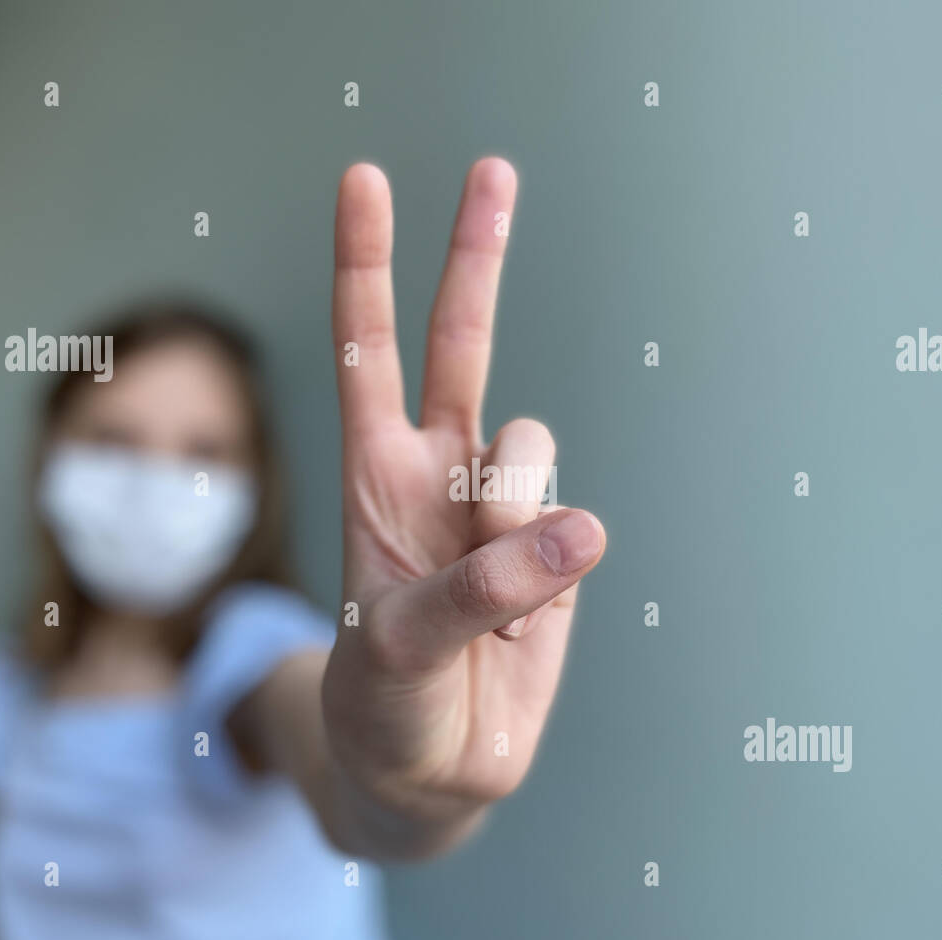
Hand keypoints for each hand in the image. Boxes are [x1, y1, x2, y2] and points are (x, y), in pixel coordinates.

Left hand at [321, 158, 605, 855]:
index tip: (363, 180)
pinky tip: (519, 625)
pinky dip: (552, 569)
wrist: (429, 770)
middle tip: (491, 168)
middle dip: (475, 257)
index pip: (368, 352)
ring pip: (532, 444)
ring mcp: (501, 512)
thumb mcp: (401, 649)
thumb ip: (480, 589)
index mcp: (374, 479)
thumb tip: (578, 528)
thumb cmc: (385, 704)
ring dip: (512, 508)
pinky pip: (573, 525)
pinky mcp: (557, 553)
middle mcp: (438, 476)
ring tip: (486, 601)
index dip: (365, 267)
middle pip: (461, 344)